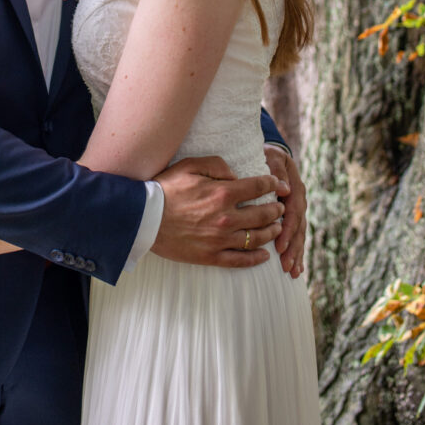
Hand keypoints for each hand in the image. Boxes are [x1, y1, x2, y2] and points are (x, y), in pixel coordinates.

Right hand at [152, 156, 287, 267]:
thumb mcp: (190, 166)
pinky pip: (241, 260)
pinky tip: (264, 255)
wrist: (144, 218)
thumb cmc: (166, 188)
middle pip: (262, 215)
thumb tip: (236, 176)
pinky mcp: (211, 256)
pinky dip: (256, 258)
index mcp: (222, 193)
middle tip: (280, 207)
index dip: (272, 184)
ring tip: (276, 228)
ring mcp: (220, 240)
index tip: (279, 184)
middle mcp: (226, 218)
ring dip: (271, 232)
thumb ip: (217, 165)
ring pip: (256, 238)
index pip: (257, 187)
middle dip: (276, 209)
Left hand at [264, 146, 306, 278]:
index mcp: (294, 187)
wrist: (271, 154)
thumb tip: (283, 188)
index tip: (280, 243)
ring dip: (296, 253)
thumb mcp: (271, 156)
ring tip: (292, 271)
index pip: (293, 211)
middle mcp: (298, 200)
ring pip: (299, 234)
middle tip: (286, 265)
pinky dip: (297, 251)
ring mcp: (297, 209)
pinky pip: (296, 235)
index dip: (287, 228)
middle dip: (293, 247)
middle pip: (299, 227)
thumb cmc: (266, 155)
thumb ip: (275, 169)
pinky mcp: (292, 216)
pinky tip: (297, 268)